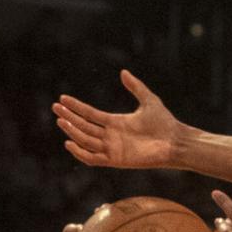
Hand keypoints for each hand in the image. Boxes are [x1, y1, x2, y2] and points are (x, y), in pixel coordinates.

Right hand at [52, 70, 180, 168]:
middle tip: (56, 108)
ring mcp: (112, 148)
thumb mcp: (149, 101)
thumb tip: (123, 72)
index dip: (76, 107)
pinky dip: (80, 152)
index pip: (90, 114)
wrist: (175, 141)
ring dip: (72, 131)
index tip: (62, 99)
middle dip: (69, 117)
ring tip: (61, 120)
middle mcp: (111, 135)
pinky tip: (69, 142)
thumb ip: (136, 87)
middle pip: (84, 126)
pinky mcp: (116, 160)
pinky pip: (93, 158)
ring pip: (85, 140)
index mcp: (116, 122)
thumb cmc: (165, 122)